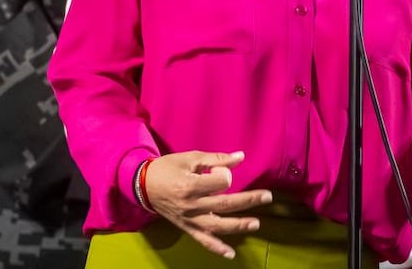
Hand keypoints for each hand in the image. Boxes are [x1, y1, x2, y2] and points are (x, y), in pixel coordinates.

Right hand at [143, 150, 272, 258]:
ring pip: (217, 226)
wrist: (143, 185)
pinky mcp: (187, 227)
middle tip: (267, 196)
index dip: (225, 173)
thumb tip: (241, 157)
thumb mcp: (190, 158)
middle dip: (248, 200)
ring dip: (238, 226)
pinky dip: (217, 248)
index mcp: (190, 185)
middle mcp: (191, 205)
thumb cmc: (167, 168)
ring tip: (256, 224)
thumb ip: (216, 158)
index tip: (220, 168)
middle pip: (225, 204)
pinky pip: (203, 240)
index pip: (220, 182)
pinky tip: (230, 254)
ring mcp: (189, 219)